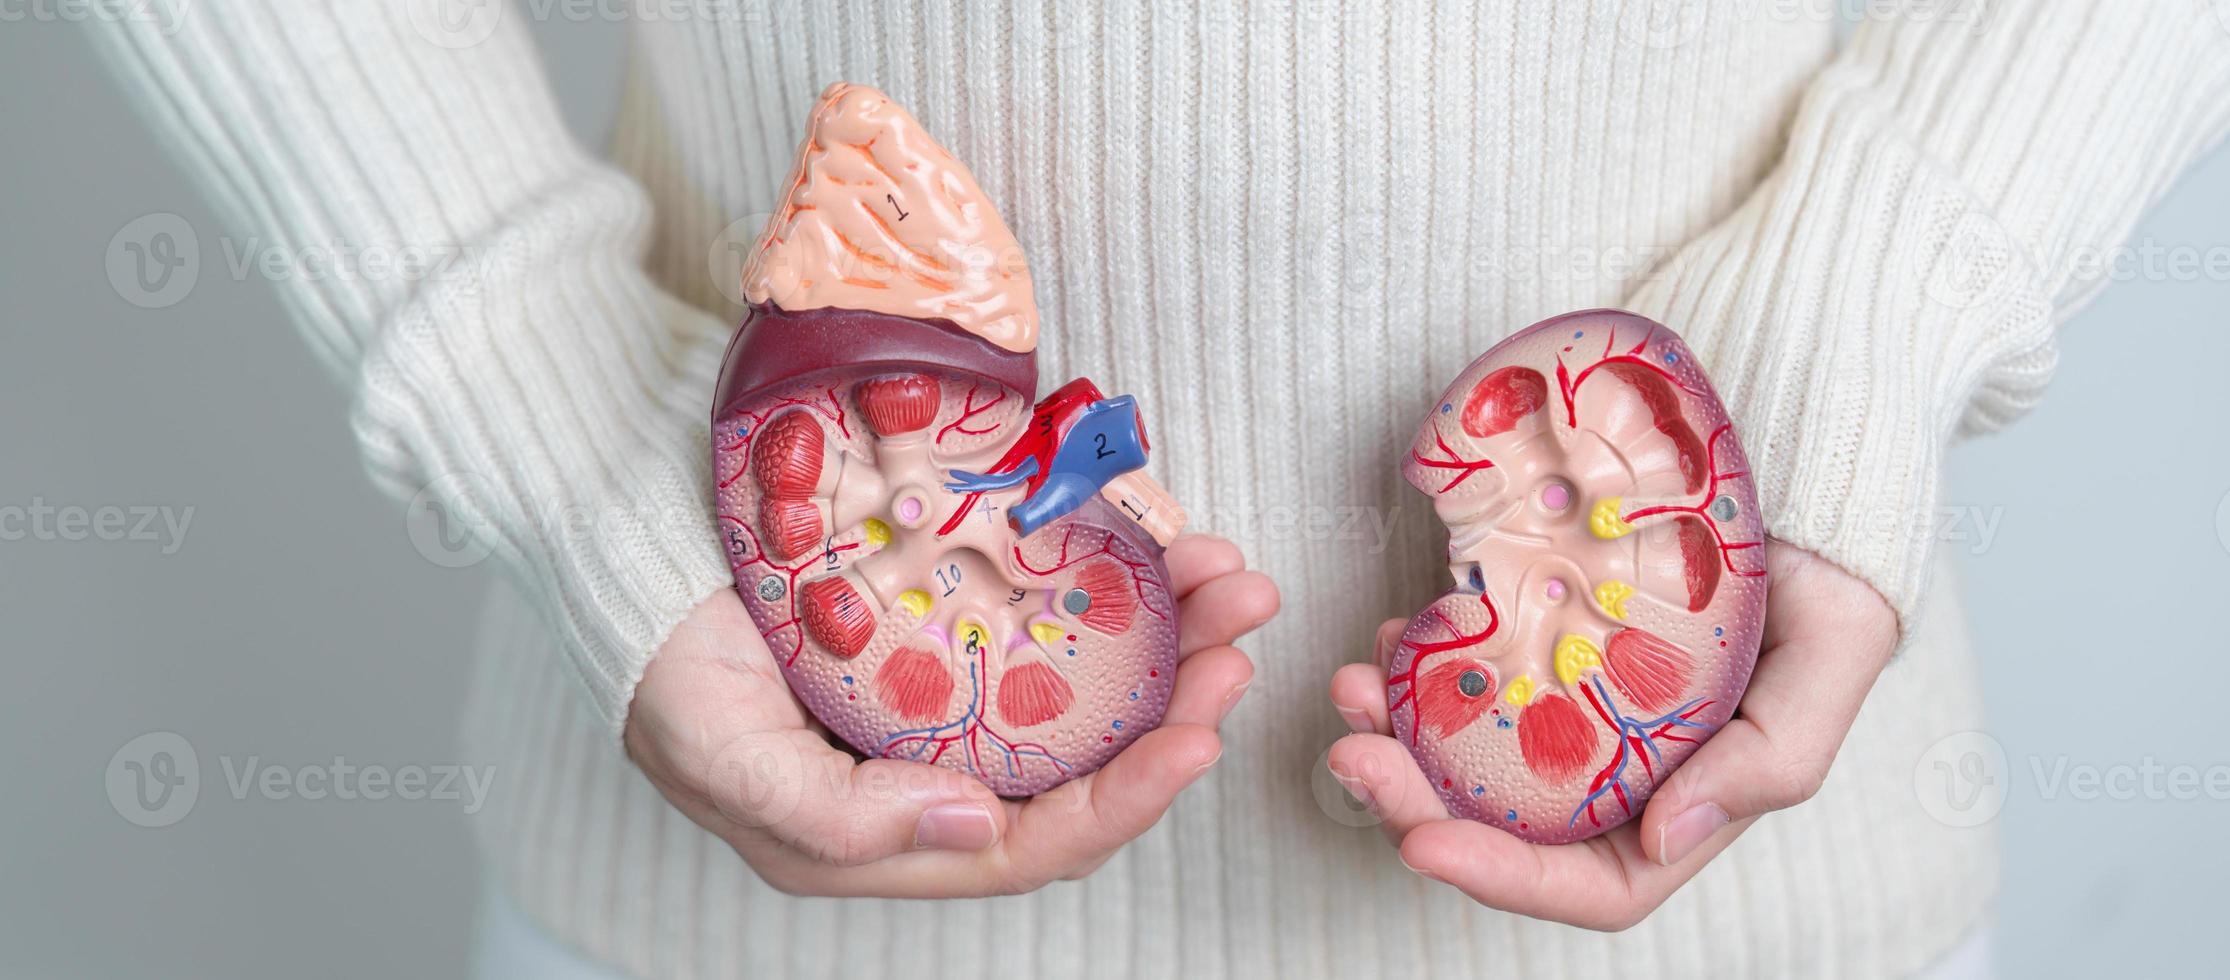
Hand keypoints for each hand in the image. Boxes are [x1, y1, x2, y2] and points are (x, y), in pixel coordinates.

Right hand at [625, 534, 1276, 897]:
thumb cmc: (660, 664)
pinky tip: (1165, 542)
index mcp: (889, 834)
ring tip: (1228, 578)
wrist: (624, 544)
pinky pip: (1058, 614)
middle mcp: (937, 772)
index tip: (1198, 733)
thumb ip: (838, 817)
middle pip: (1088, 764)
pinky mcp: (956, 618)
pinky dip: (1119, 583)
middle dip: (1179, 701)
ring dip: (1171, 637)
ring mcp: (952, 691)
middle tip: (1239, 629)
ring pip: (1090, 686)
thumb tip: (976, 830)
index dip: (1126, 798)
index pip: (1037, 843)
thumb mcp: (725, 759)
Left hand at [1325, 541, 1894, 929]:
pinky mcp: (1539, 643)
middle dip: (1413, 800)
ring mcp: (1570, 708)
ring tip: (1350, 682)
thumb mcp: (1834, 658)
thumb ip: (1772, 759)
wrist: (1801, 476)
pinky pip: (1464, 674)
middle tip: (1351, 746)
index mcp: (1683, 803)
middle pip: (1500, 827)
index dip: (1500, 877)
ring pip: (1463, 754)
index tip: (1422, 840)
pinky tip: (1391, 632)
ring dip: (1396, 732)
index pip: (1589, 884)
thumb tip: (1664, 837)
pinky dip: (1417, 666)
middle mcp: (1616, 772)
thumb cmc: (1831, 575)